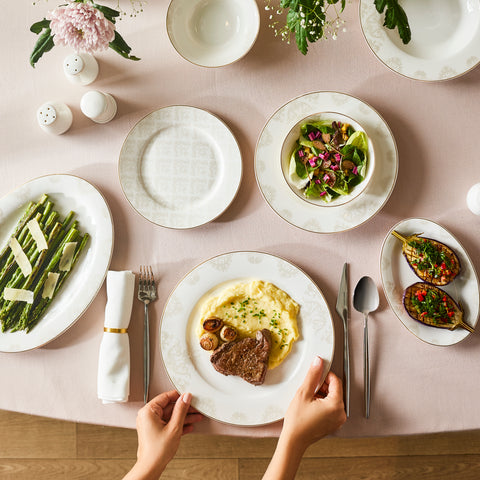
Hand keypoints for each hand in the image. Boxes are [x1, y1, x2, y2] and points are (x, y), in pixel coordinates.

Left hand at [124, 390, 202, 479]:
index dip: (179, 396)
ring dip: (184, 417)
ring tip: (196, 417)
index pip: (166, 397)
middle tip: (195, 408)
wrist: (151, 468)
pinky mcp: (155, 431)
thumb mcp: (174, 427)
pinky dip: (178, 424)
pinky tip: (189, 425)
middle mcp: (148, 416)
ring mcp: (151, 424)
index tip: (189, 396)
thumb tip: (185, 397)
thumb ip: (181, 410)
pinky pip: (168, 423)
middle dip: (184, 409)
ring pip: (170, 415)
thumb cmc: (156, 452)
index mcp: (148, 411)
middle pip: (169, 407)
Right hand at [262, 357, 344, 479]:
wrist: (294, 441)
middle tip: (310, 387)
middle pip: (335, 390)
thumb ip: (313, 376)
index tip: (317, 373)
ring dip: (322, 394)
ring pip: (333, 398)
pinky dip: (323, 403)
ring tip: (309, 397)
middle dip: (323, 385)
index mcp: (336, 405)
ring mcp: (338, 420)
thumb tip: (318, 362)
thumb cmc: (298, 421)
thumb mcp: (303, 393)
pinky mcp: (333, 423)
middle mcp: (340, 413)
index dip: (325, 374)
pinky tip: (311, 405)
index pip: (336, 381)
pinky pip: (331, 407)